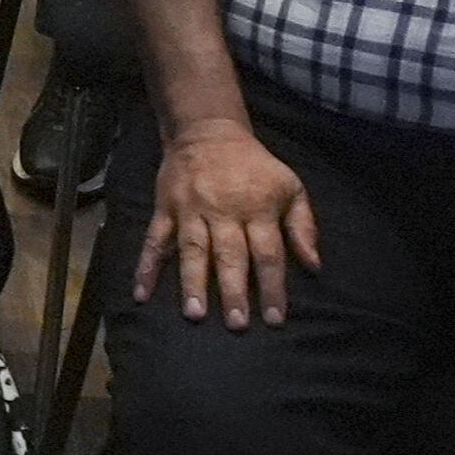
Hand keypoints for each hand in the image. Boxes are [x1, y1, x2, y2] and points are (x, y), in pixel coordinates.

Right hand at [130, 117, 320, 326]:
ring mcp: (191, 210)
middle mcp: (224, 211)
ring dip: (193, 282)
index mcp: (258, 208)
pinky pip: (154, 239)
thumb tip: (313, 266)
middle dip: (233, 290)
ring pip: (193, 250)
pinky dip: (146, 266)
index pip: (268, 253)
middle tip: (236, 324)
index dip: (272, 287)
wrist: (207, 131)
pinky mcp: (165, 208)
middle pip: (230, 255)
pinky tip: (141, 293)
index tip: (275, 319)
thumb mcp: (290, 186)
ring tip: (194, 314)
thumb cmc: (255, 166)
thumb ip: (303, 226)